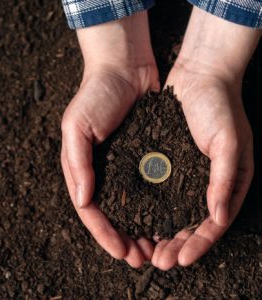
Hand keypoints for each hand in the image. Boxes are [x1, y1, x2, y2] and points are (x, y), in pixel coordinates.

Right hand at [61, 12, 159, 267]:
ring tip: (154, 247)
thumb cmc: (96, 93)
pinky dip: (154, 206)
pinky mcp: (143, 157)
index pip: (90, 210)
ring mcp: (123, 165)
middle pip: (112, 214)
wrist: (124, 68)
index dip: (104, 234)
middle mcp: (102, 171)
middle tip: (140, 258)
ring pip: (132, 206)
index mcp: (83, 167)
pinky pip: (149, 187)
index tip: (121, 251)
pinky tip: (165, 219)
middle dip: (124, 238)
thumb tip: (83, 200)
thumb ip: (77, 163)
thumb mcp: (76, 126)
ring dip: (141, 228)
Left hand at [152, 7, 260, 269]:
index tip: (180, 258)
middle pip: (190, 223)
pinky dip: (150, 207)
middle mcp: (204, 182)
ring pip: (171, 212)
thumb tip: (219, 217)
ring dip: (160, 231)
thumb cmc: (220, 106)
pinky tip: (138, 218)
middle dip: (175, 244)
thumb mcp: (230, 142)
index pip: (213, 223)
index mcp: (225, 182)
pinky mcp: (167, 162)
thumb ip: (227, 180)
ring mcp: (184, 173)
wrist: (198, 77)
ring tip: (145, 247)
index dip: (198, 244)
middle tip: (158, 261)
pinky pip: (158, 190)